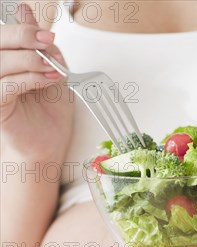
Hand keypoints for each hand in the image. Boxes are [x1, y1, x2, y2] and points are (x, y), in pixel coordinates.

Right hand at [0, 2, 72, 159]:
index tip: (47, 34)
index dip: (23, 27)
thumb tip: (25, 11)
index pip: (5, 34)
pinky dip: (29, 78)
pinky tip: (47, 80)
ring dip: (30, 60)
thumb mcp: (51, 70)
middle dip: (24, 37)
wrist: (49, 145)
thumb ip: (40, 45)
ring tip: (53, 68)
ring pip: (1, 61)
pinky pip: (6, 85)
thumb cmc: (49, 112)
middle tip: (47, 42)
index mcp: (6, 59)